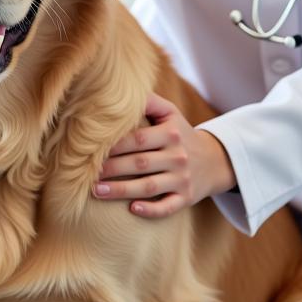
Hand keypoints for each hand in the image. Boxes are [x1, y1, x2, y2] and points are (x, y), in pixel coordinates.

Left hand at [92, 93, 235, 218]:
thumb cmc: (181, 134)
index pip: (138, 139)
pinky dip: (151, 210)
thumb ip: (149, 102)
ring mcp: (183, 179)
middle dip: (111, 168)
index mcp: (171, 133)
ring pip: (149, 187)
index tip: (91, 150)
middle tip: (86, 173)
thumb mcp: (170, 114)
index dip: (114, 145)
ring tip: (96, 191)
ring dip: (121, 190)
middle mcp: (178, 156)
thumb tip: (121, 91)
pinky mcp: (186, 198)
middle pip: (140, 163)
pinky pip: (168, 207)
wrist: (215, 160)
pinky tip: (132, 209)